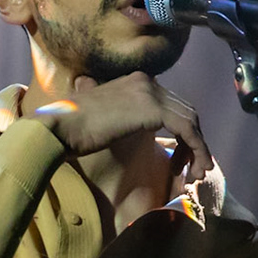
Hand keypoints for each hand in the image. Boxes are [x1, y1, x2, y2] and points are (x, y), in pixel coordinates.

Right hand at [32, 72, 212, 183]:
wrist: (59, 127)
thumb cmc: (72, 128)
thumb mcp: (100, 115)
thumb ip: (118, 114)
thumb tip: (120, 124)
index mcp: (136, 81)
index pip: (172, 105)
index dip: (181, 134)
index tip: (177, 161)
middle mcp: (147, 81)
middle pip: (186, 112)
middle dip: (193, 143)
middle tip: (190, 171)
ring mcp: (151, 93)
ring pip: (191, 121)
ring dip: (198, 150)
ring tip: (194, 176)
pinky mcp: (153, 109)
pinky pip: (187, 130)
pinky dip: (196, 149)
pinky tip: (194, 169)